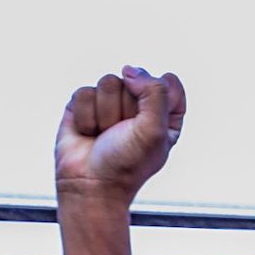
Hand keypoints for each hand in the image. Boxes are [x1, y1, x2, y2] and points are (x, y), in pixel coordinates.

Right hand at [55, 66, 185, 205]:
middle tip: (123, 134)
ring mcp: (110, 104)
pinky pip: (84, 91)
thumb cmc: (126, 164)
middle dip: (127, 108)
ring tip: (105, 135)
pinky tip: (88, 133)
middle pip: (136, 79)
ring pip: (108, 82)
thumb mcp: (155, 131)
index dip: (158, 94)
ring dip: (106, 113)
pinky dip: (86, 115)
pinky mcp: (84, 104)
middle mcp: (139, 107)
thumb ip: (155, 93)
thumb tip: (130, 70)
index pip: (169, 84)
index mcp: (165, 116)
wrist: (91, 185)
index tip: (150, 119)